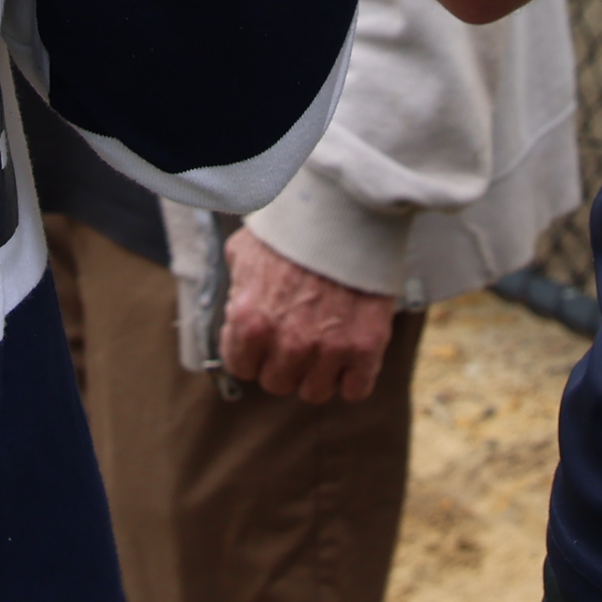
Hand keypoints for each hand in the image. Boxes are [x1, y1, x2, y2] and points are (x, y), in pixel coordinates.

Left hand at [220, 232, 397, 402]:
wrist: (348, 209)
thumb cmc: (294, 228)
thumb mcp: (245, 252)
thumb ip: (238, 289)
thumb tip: (236, 304)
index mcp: (249, 320)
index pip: (241, 367)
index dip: (252, 353)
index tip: (264, 342)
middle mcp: (285, 341)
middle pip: (277, 383)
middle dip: (284, 363)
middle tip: (297, 337)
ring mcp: (327, 348)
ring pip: (314, 392)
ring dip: (317, 373)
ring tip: (324, 345)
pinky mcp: (365, 347)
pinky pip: (355, 390)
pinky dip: (353, 378)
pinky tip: (350, 356)